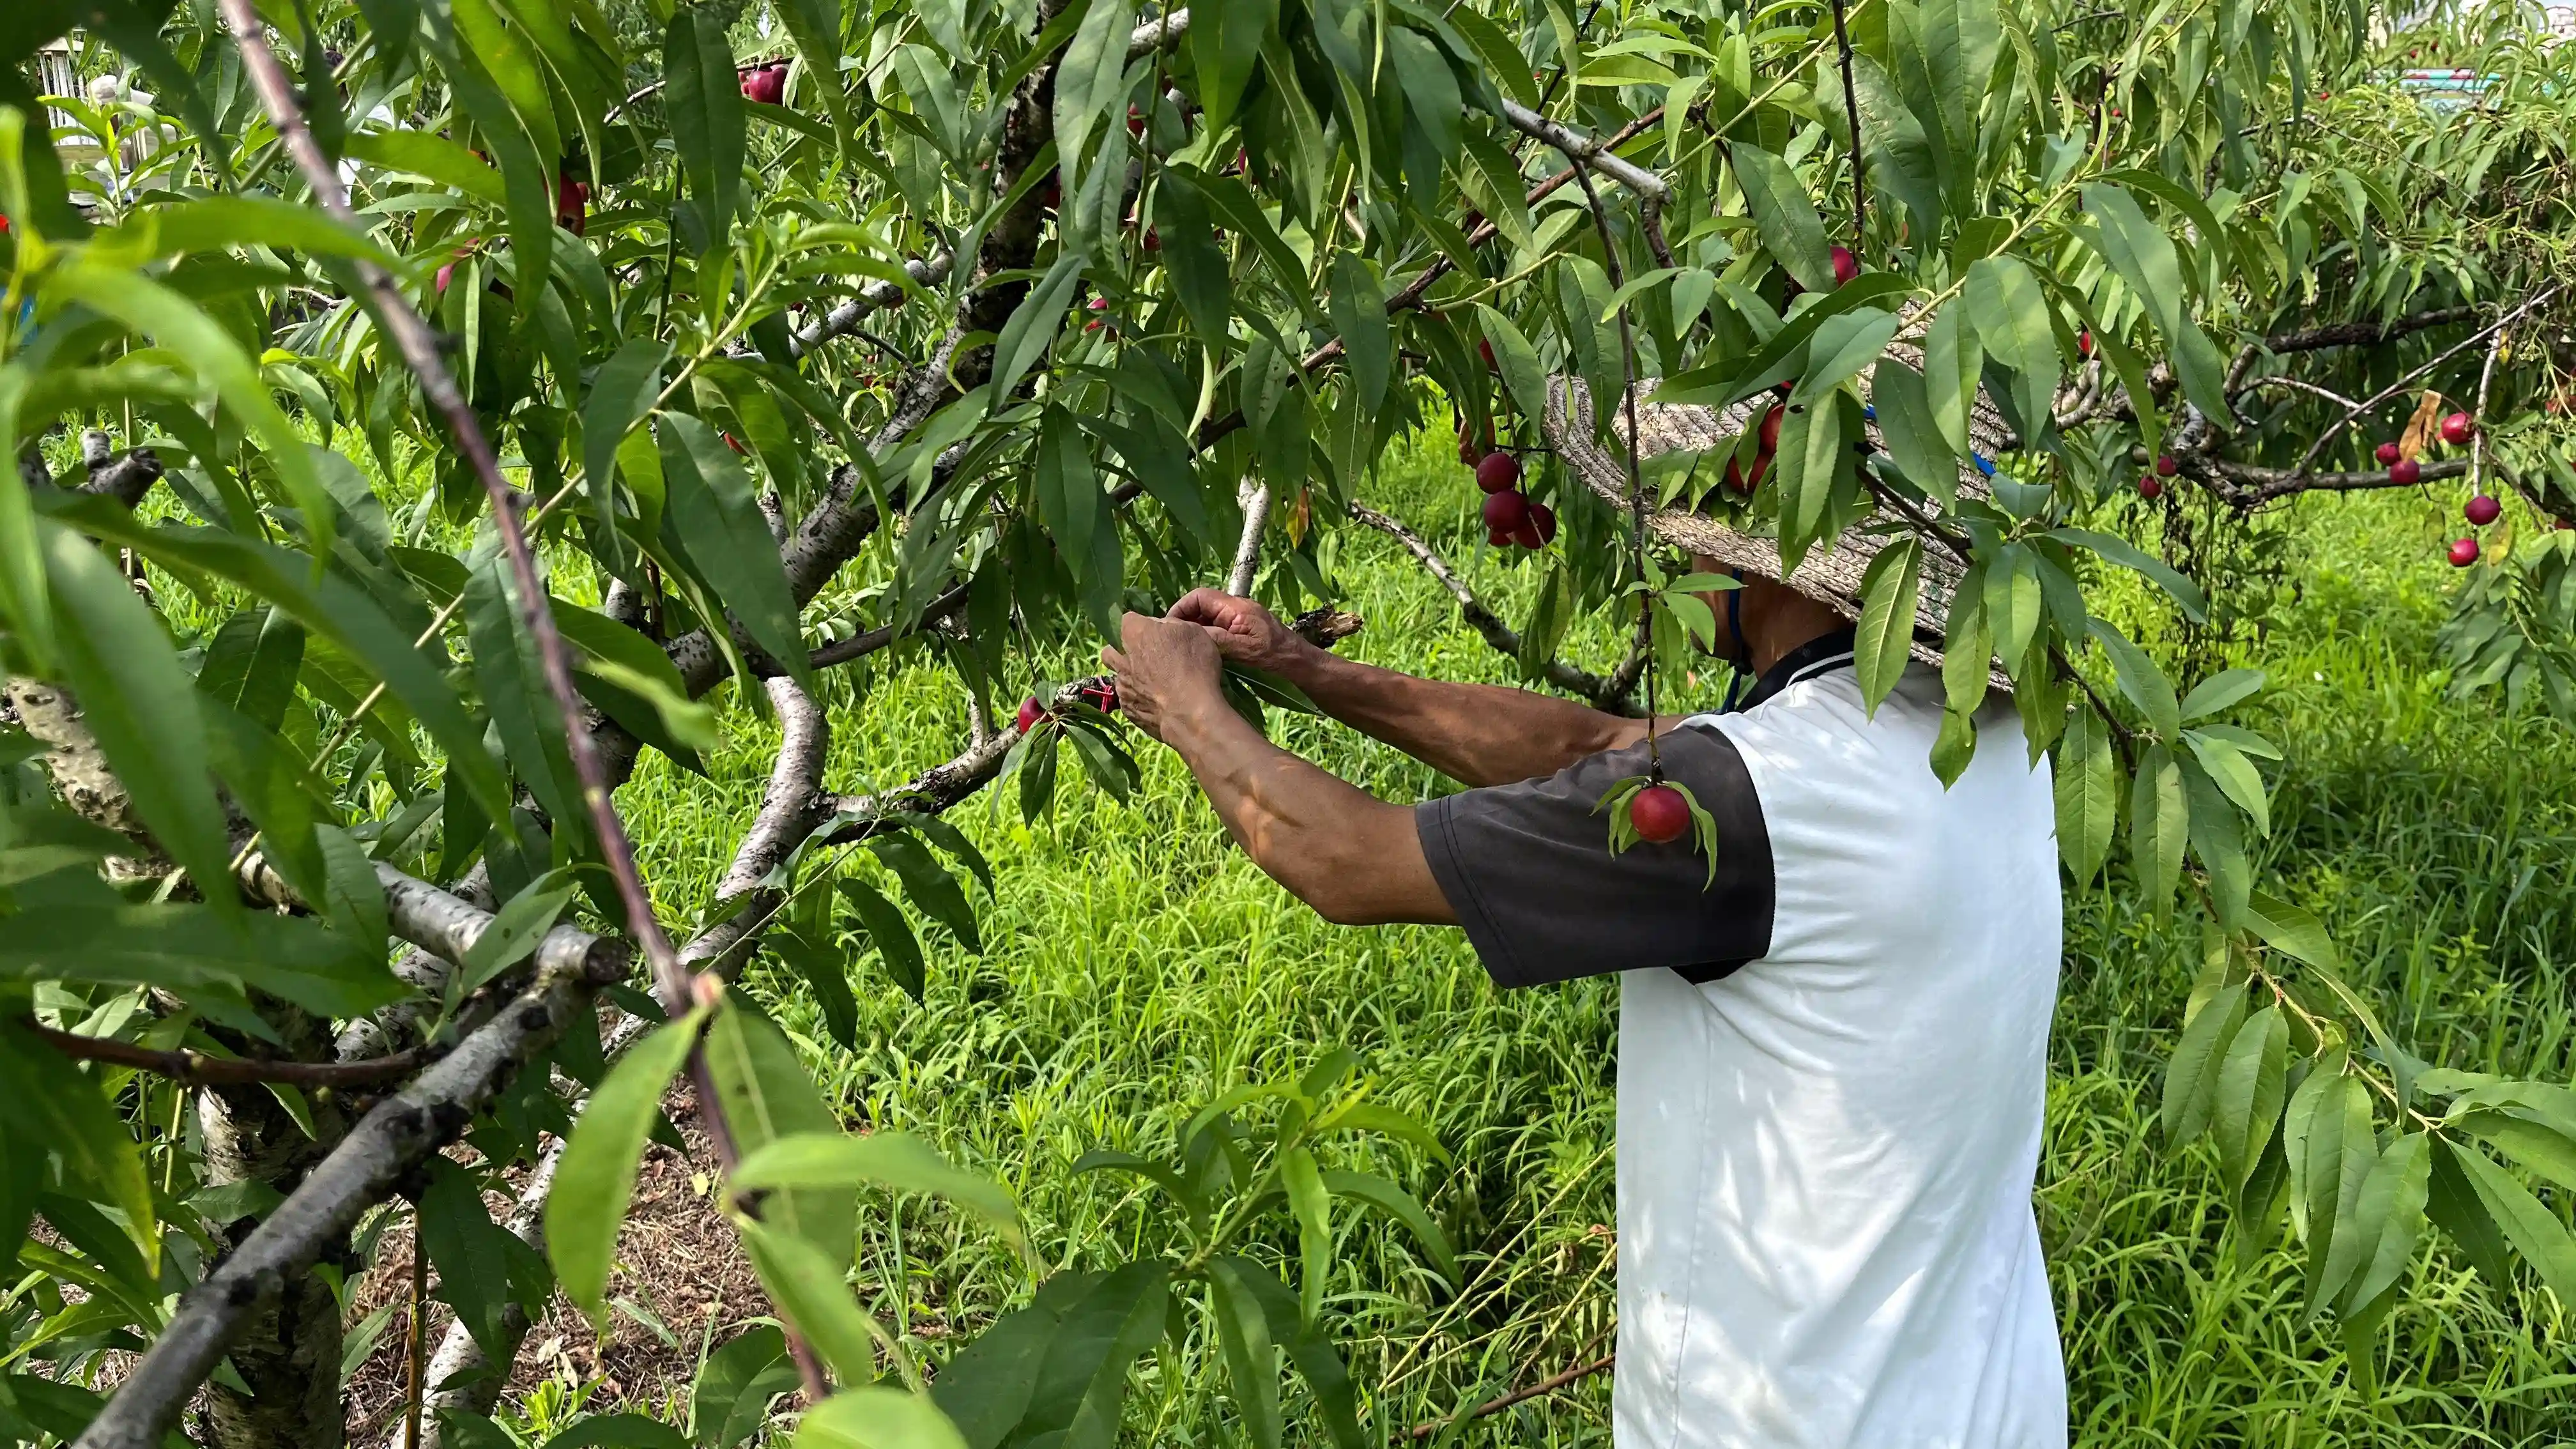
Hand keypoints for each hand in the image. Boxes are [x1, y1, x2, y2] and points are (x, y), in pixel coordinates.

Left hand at [1102, 612, 1225, 741]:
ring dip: (1131, 676)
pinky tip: (1156, 702)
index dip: (1141, 624)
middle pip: (1111, 650)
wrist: (1191, 712)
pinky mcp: (1127, 709)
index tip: (1156, 632)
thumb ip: (1171, 624)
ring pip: (1118, 676)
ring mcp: (1122, 686)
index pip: (1127, 619)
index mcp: (1134, 633)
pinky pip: (1128, 699)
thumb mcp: (1193, 631)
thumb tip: (1161, 627)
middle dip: (1122, 651)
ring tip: (1153, 683)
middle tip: (1144, 657)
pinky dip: (1138, 698)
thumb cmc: (1195, 666)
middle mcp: (1121, 658)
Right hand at [1166, 588, 1317, 676]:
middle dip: (1185, 621)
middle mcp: (1235, 609)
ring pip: (1207, 618)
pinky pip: (1216, 628)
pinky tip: (1201, 653)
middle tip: (1174, 641)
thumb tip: (1190, 635)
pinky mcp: (1240, 630)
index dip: (1180, 608)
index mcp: (1235, 607)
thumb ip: (1216, 639)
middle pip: (1200, 606)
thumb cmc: (1275, 655)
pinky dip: (1205, 638)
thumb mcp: (1244, 649)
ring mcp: (1238, 619)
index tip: (1171, 628)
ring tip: (1184, 649)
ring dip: (1195, 631)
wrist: (1298, 662)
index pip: (1198, 596)